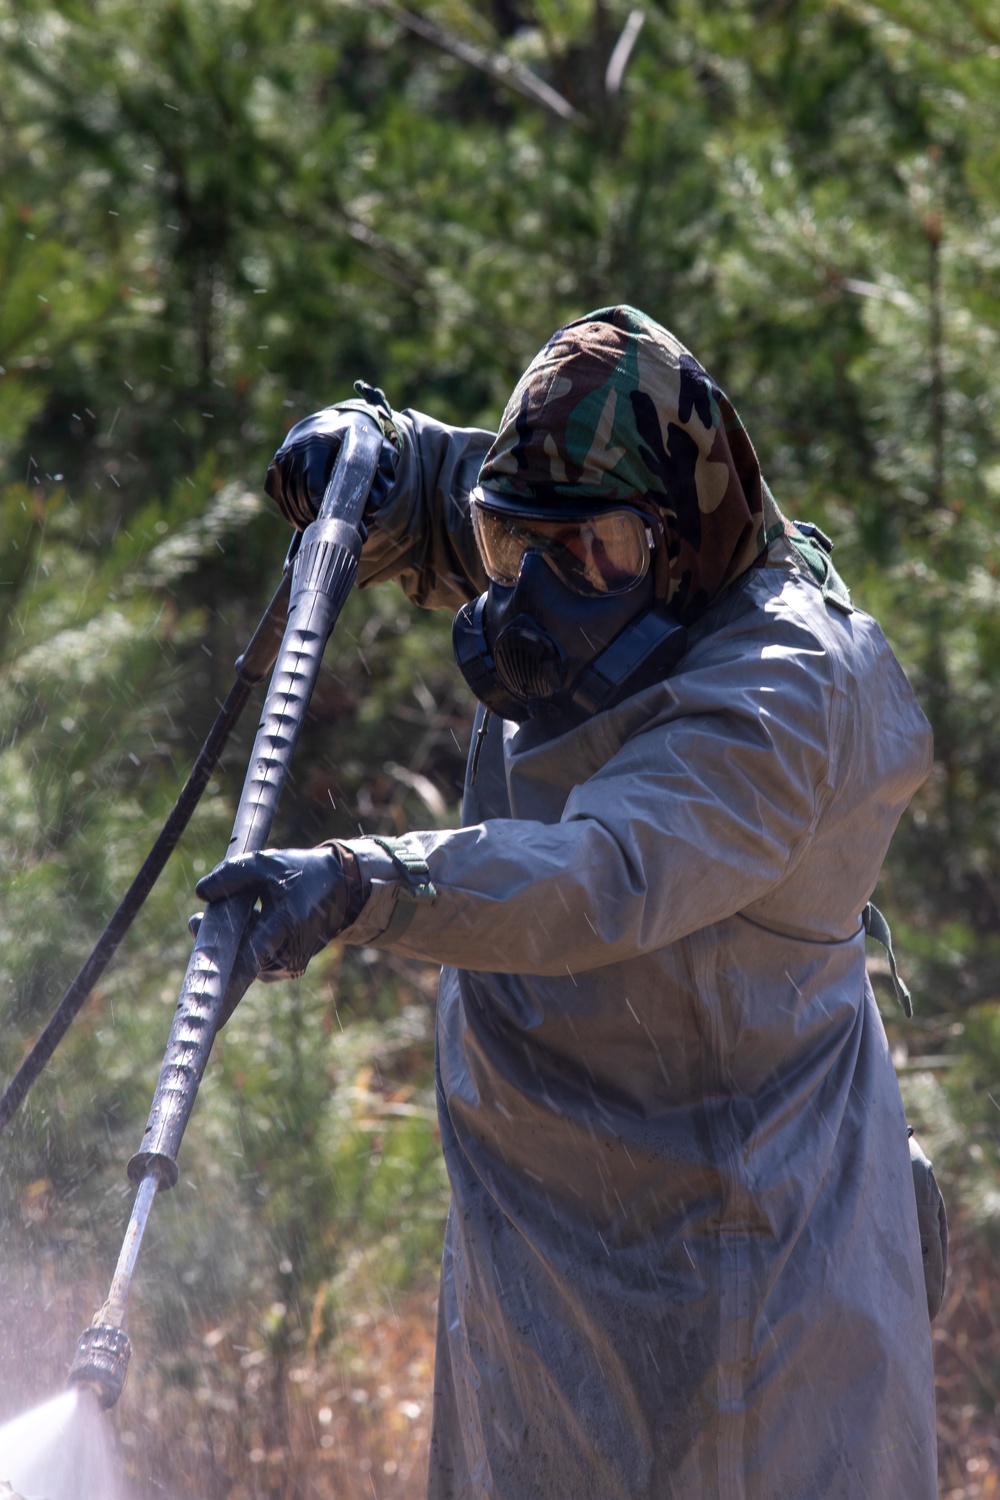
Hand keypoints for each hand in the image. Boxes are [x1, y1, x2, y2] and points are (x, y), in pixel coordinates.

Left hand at [191, 845, 360, 1017]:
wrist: (339, 889)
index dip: (226, 981)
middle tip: (199, 919)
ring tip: (246, 912)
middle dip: (216, 940)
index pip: (250, 957)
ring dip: (233, 941)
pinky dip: (246, 947)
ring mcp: (287, 966)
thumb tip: (201, 893)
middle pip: (237, 958)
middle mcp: (289, 954)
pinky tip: (256, 923)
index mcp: (287, 924)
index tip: (207, 1003)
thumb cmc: (302, 874)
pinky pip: (254, 963)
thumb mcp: (267, 864)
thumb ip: (232, 875)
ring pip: (244, 961)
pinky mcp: (285, 970)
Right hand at [265, 399, 397, 529]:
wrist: (327, 427)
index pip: (315, 488)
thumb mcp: (378, 452)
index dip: (327, 511)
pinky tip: (311, 517)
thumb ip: (383, 477)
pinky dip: (294, 515)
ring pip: (291, 506)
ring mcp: (280, 462)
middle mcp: (294, 451)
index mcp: (318, 443)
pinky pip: (282, 503)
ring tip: (327, 529)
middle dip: (320, 521)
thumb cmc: (357, 444)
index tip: (344, 525)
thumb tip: (371, 508)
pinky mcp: (272, 472)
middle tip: (340, 533)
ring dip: (307, 522)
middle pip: (302, 501)